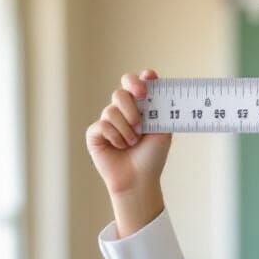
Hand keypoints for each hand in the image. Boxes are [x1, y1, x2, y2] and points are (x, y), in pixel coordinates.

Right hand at [86, 69, 171, 197]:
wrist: (140, 179)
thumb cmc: (152, 157)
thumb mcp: (163, 131)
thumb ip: (160, 108)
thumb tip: (155, 79)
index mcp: (139, 109)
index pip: (135, 85)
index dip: (139, 80)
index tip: (149, 80)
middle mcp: (122, 112)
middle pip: (121, 92)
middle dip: (131, 106)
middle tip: (140, 123)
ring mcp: (107, 121)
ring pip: (112, 110)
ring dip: (127, 130)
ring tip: (133, 143)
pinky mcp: (95, 133)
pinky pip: (103, 125)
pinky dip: (116, 137)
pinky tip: (120, 148)